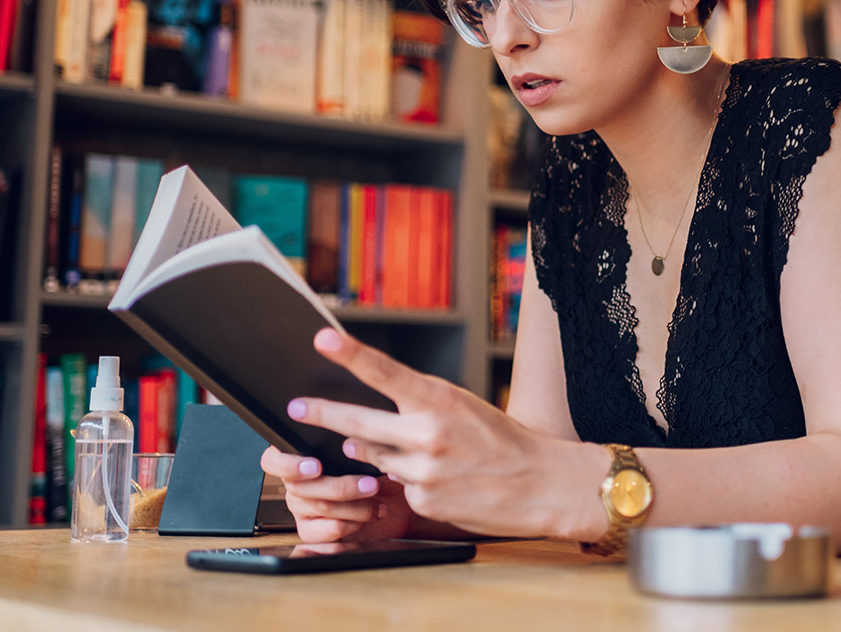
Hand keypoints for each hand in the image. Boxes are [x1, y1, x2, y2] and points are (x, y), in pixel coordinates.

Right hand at [260, 448, 411, 542]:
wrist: (396, 502)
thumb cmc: (382, 471)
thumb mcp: (373, 451)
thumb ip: (360, 443)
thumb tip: (355, 442)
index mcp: (301, 455)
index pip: (272, 460)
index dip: (288, 464)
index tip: (315, 466)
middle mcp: (296, 483)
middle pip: (300, 487)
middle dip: (342, 487)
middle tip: (371, 485)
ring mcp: (302, 508)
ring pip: (318, 507)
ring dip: (354, 506)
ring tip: (377, 503)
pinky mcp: (312, 531)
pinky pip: (321, 531)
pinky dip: (348, 525)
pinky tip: (364, 519)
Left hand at [281, 328, 597, 539]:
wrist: (542, 484)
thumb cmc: (503, 440)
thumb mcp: (463, 409)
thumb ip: (414, 414)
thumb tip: (359, 439)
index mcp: (440, 400)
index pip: (385, 372)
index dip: (350, 354)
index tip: (321, 339)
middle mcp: (428, 434)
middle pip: (358, 425)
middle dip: (323, 414)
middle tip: (297, 407)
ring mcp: (423, 471)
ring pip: (378, 460)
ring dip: (386, 455)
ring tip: (427, 453)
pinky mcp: (423, 500)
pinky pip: (399, 488)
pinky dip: (411, 482)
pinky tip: (443, 480)